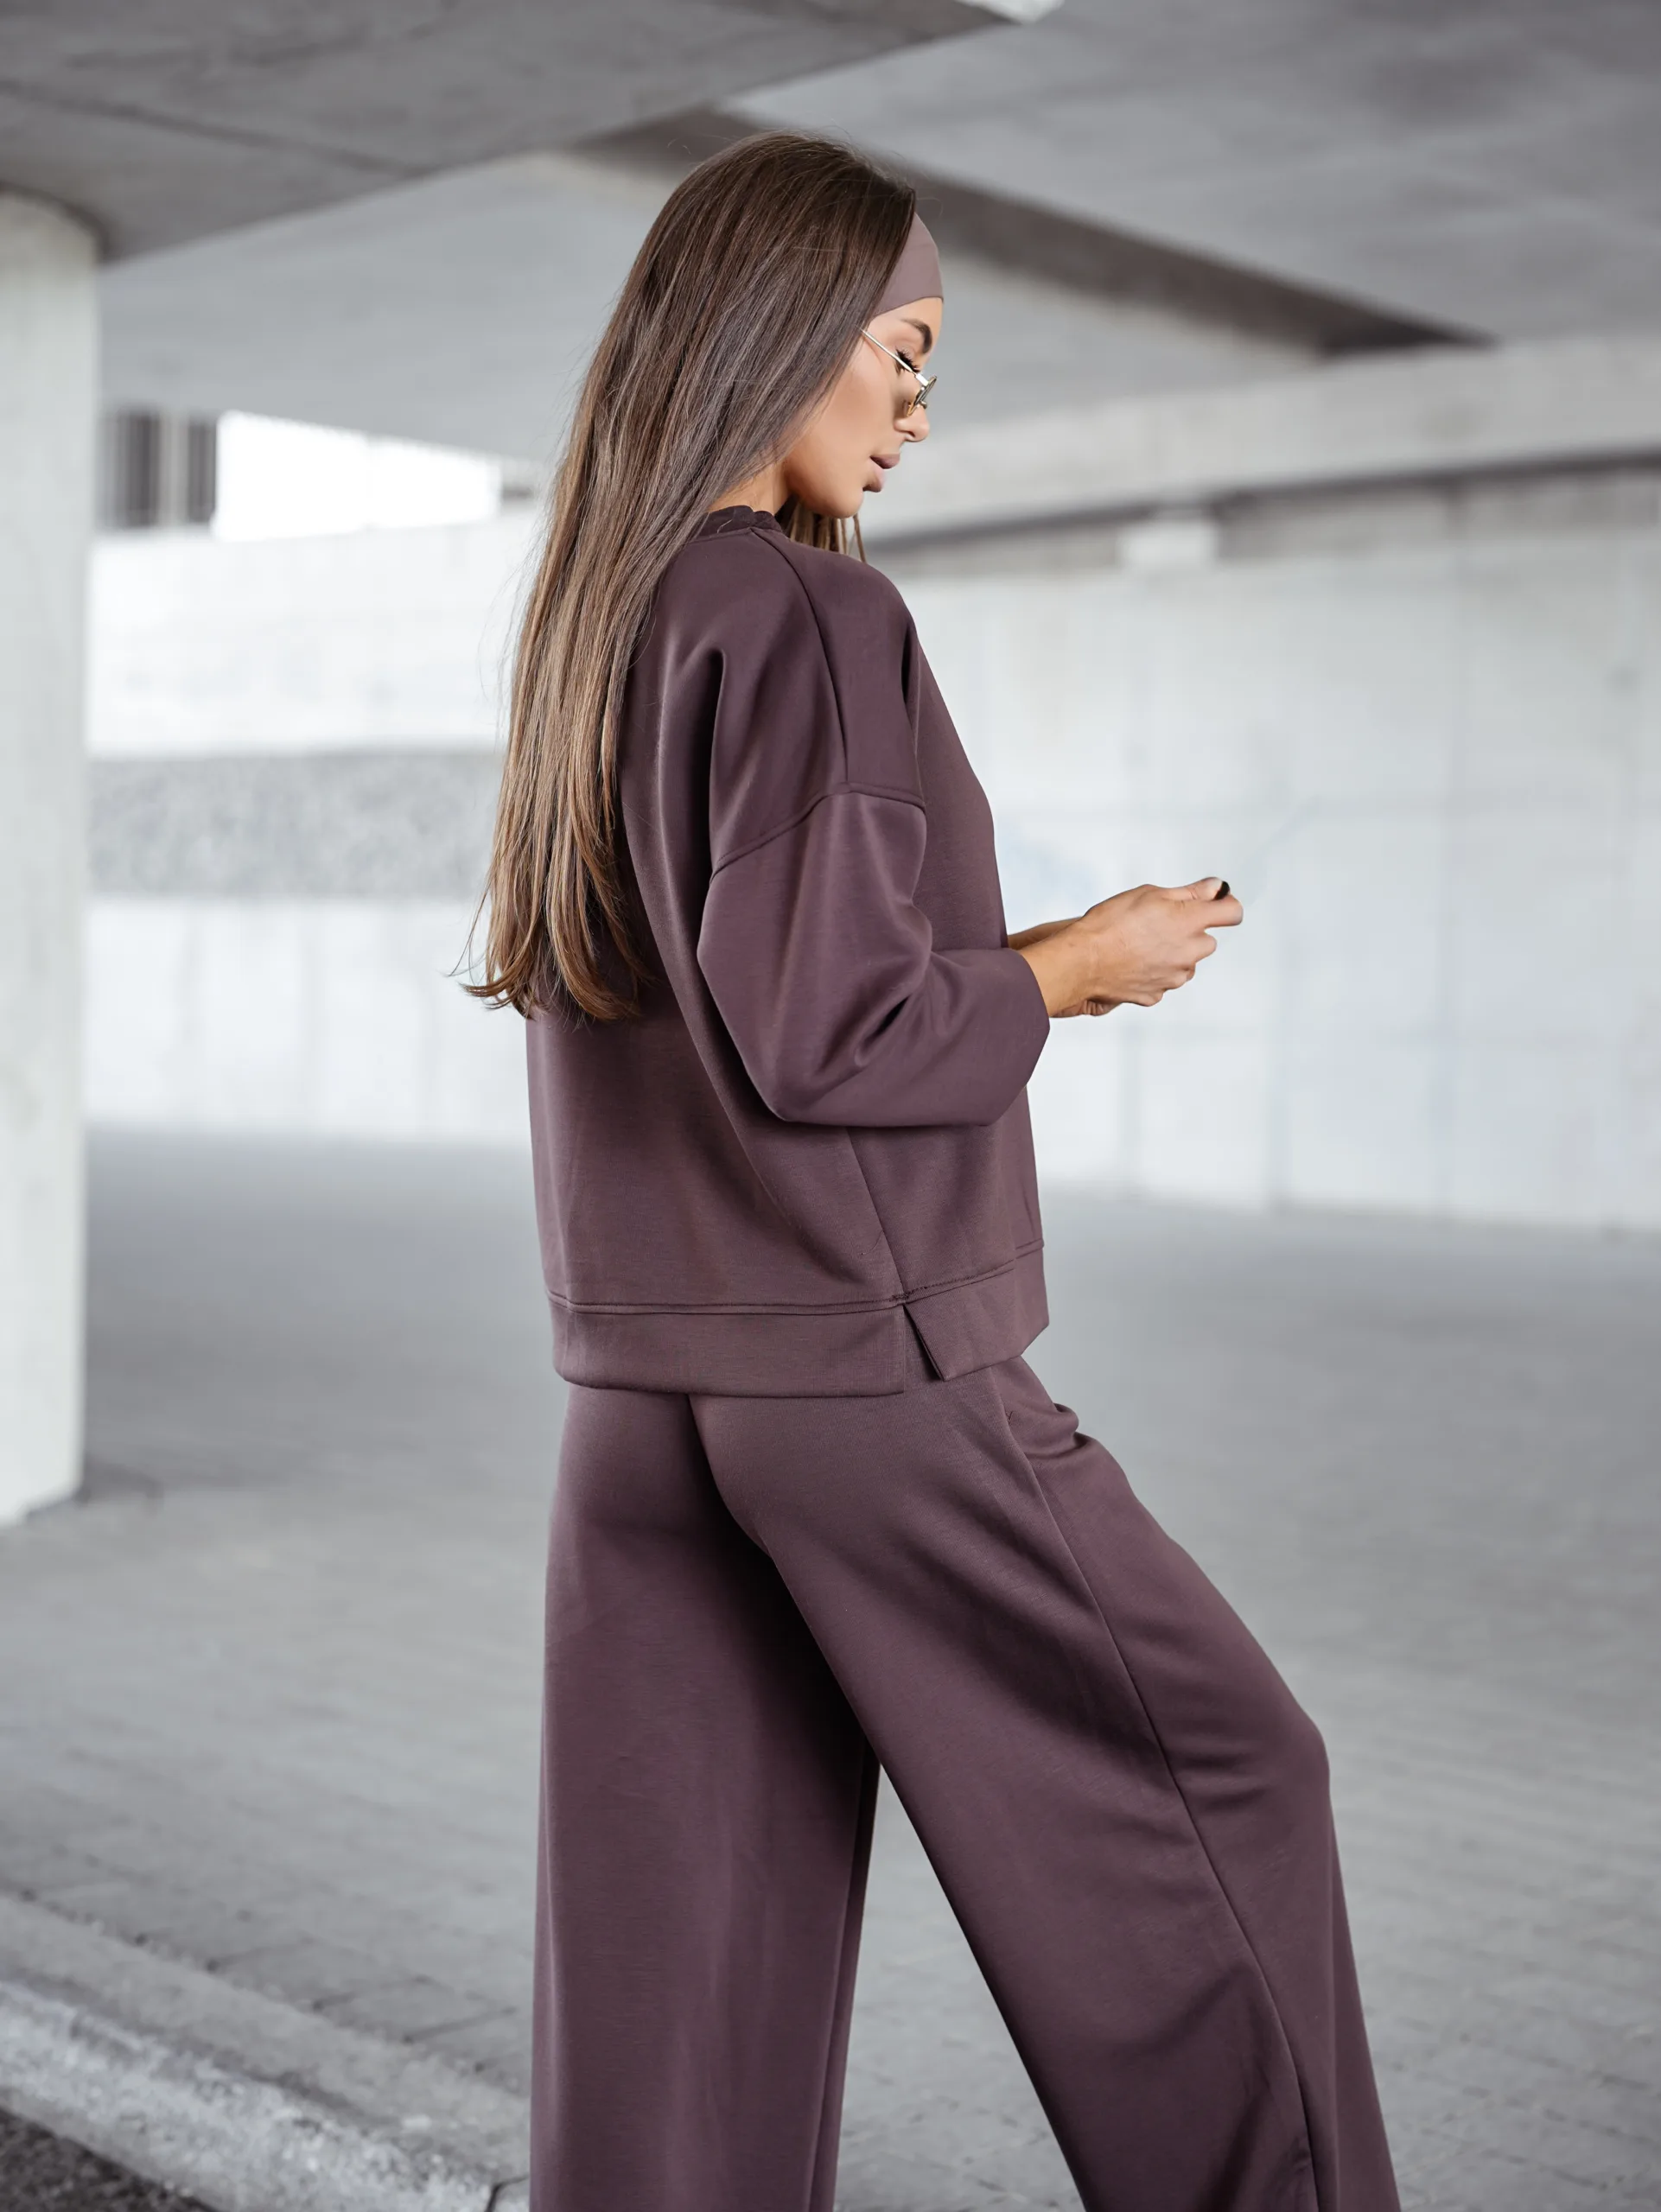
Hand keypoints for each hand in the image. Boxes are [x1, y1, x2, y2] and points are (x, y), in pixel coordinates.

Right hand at [1016, 880, 1241, 1016]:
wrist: (1083, 961)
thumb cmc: (1111, 923)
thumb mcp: (1150, 895)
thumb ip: (1189, 893)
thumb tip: (1215, 888)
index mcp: (1191, 922)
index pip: (1232, 912)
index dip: (1225, 905)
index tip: (1214, 903)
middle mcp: (1189, 952)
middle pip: (1207, 941)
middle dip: (1190, 932)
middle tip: (1160, 923)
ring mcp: (1174, 976)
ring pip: (1185, 962)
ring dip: (1173, 953)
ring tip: (1141, 943)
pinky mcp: (1157, 993)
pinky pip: (1163, 979)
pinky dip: (1154, 971)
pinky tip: (1132, 961)